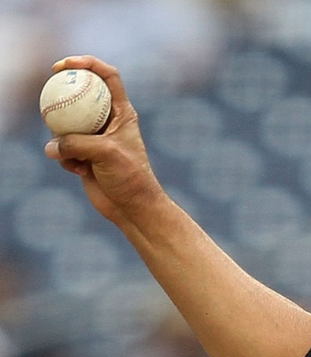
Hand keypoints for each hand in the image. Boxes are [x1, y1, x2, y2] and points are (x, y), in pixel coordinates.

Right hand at [42, 56, 166, 226]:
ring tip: (70, 153)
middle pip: (81, 95)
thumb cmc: (129, 177)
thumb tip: (51, 145)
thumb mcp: (105, 154)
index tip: (66, 64)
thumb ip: (76, 143)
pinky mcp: (83, 155)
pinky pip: (62, 148)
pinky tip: (80, 171)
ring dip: (61, 137)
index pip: (108, 77)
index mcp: (122, 112)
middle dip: (63, 94)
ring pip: (66, 124)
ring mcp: (94, 138)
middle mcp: (108, 121)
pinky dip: (65, 158)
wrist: (132, 207)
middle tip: (47, 92)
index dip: (88, 64)